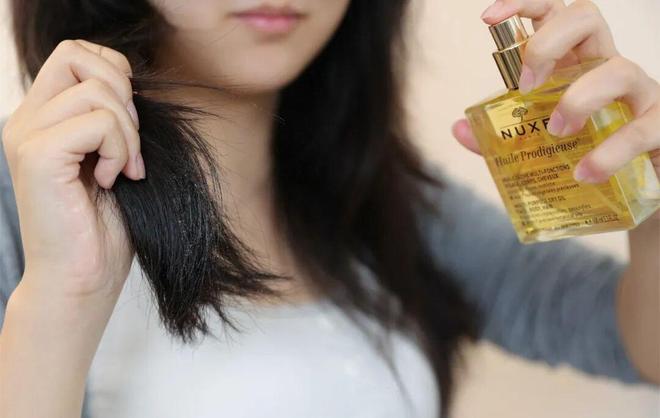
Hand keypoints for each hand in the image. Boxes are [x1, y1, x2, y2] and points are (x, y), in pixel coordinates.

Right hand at [1, 39, 142, 298]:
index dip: (115, 74)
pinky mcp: (37, 156)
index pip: (77, 54)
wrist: (84, 276)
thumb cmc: (105, 224)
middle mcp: (27, 120)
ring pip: (96, 92)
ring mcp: (27, 136)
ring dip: (128, 133)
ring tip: (124, 170)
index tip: (130, 124)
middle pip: (78, 55)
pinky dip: (120, 150)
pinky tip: (112, 180)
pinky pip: (97, 123)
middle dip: (122, 94)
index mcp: (43, 118)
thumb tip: (134, 84)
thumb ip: (114, 116)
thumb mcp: (115, 156)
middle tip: (130, 145)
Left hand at [452, 0, 659, 185]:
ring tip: (558, 132)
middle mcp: (606, 67)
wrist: (629, 192)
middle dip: (549, 42)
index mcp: (572, 63)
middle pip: (587, 19)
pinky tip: (586, 172)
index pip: (553, 14)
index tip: (488, 18)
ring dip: (580, 99)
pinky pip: (642, 128)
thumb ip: (500, 136)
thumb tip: (458, 129)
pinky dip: (609, 153)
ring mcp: (638, 93)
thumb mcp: (536, 145)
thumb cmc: (580, 156)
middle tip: (526, 86)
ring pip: (619, 69)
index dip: (524, 4)